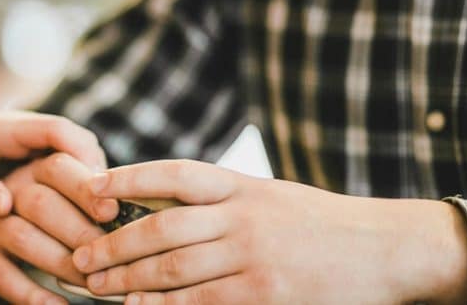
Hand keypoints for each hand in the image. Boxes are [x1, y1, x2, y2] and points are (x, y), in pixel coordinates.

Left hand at [0, 111, 106, 229]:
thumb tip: (4, 207)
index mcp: (9, 127)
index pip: (58, 130)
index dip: (82, 155)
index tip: (98, 185)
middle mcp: (30, 132)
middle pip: (80, 143)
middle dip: (98, 173)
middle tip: (111, 210)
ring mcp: (37, 146)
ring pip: (80, 157)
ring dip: (94, 184)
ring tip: (105, 219)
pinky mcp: (39, 161)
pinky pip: (71, 170)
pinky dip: (83, 190)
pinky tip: (89, 220)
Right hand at [0, 153, 118, 304]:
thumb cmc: (34, 209)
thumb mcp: (52, 186)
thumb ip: (88, 190)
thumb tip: (139, 205)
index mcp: (32, 167)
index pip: (58, 167)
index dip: (86, 188)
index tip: (114, 211)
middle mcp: (7, 190)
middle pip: (41, 203)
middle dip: (80, 231)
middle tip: (112, 257)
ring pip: (24, 238)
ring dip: (62, 263)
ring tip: (94, 283)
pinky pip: (5, 277)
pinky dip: (35, 295)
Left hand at [72, 159, 466, 304]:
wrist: (385, 250)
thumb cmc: (317, 222)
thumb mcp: (267, 195)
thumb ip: (218, 199)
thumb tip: (154, 204)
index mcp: (242, 185)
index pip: (174, 174)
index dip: (128, 178)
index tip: (91, 188)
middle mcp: (243, 218)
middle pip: (161, 228)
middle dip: (114, 244)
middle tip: (80, 256)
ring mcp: (254, 258)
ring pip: (174, 269)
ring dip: (128, 280)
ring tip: (97, 285)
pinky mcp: (267, 296)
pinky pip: (203, 303)